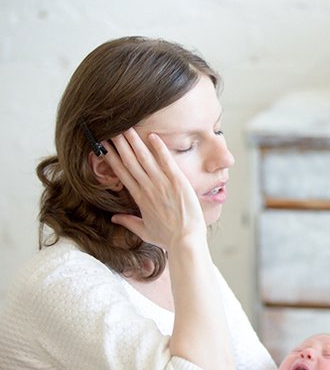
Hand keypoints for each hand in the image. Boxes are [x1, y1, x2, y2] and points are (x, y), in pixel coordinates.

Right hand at [103, 129, 206, 249]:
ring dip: (134, 142)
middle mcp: (147, 188)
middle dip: (119, 145)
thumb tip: (114, 218)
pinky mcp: (177, 181)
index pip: (122, 173)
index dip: (112, 158)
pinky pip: (166, 161)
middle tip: (111, 129)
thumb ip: (128, 222)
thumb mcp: (144, 231)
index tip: (104, 147)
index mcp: (139, 198)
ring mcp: (162, 184)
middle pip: (130, 162)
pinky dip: (159, 148)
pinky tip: (152, 136)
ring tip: (125, 127)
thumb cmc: (168, 238)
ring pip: (144, 158)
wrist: (185, 241)